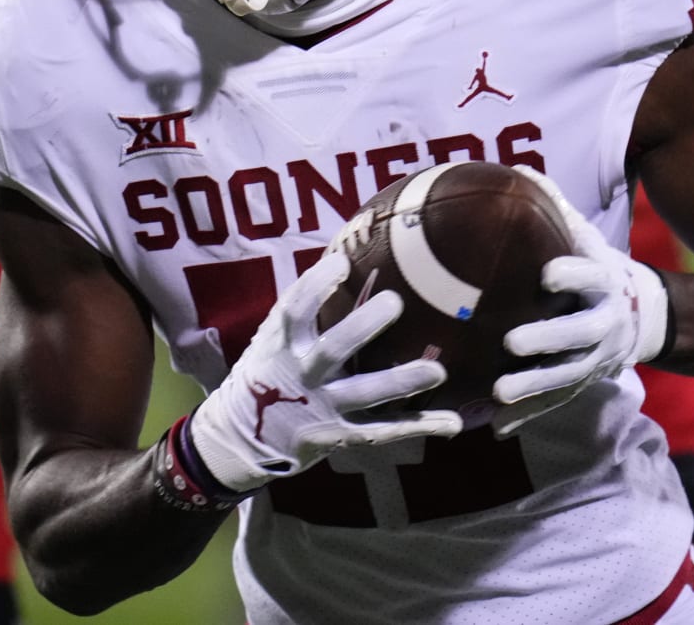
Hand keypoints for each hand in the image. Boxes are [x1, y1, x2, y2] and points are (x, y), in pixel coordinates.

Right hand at [188, 251, 461, 491]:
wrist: (241, 439)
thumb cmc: (268, 372)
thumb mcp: (272, 339)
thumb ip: (302, 309)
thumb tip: (345, 255)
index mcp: (283, 345)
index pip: (295, 310)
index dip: (316, 284)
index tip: (342, 262)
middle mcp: (302, 376)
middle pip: (333, 350)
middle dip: (362, 328)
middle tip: (395, 302)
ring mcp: (323, 409)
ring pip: (366, 395)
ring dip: (402, 382)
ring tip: (438, 371)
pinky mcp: (341, 436)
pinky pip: (384, 431)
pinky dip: (419, 426)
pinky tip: (452, 422)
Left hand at [491, 166, 669, 437]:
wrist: (643, 315)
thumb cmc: (598, 268)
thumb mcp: (588, 238)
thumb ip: (558, 209)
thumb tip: (520, 170)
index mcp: (603, 282)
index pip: (589, 276)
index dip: (571, 274)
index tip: (546, 274)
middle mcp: (603, 323)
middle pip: (577, 334)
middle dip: (547, 339)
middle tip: (512, 341)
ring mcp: (596, 359)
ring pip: (565, 376)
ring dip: (533, 386)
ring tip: (499, 391)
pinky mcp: (585, 383)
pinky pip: (556, 402)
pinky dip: (530, 416)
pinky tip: (500, 430)